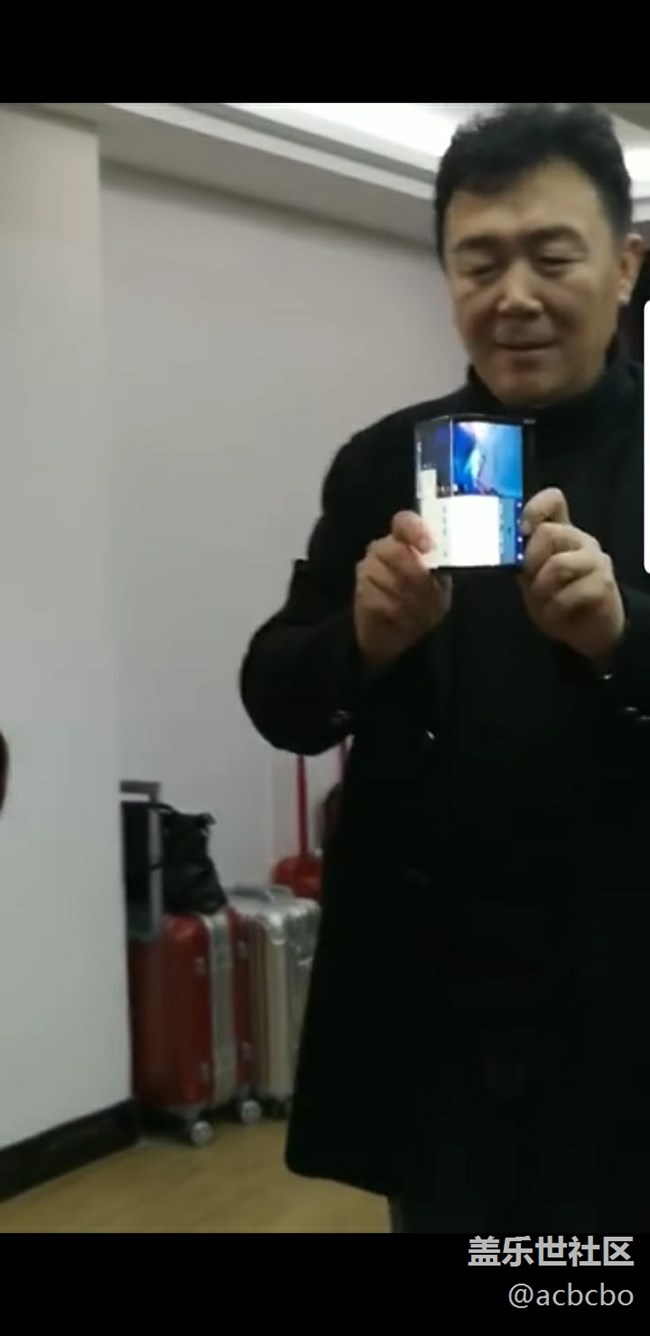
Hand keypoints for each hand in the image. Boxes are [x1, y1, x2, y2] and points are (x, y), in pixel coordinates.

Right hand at [354, 511, 450, 671]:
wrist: (400, 635)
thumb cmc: (423, 603)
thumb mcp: (440, 588)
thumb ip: (439, 571)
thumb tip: (433, 563)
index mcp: (406, 541)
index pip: (405, 522)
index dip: (416, 531)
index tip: (428, 548)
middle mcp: (383, 549)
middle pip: (395, 551)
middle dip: (416, 575)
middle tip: (429, 591)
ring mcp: (368, 570)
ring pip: (388, 579)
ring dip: (408, 599)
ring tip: (417, 610)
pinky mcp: (360, 593)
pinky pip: (378, 600)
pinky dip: (395, 613)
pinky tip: (401, 619)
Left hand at [520, 488, 624, 661]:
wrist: (588, 630)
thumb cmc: (556, 599)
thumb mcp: (531, 577)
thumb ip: (520, 558)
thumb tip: (498, 547)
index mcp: (560, 531)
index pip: (552, 500)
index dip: (534, 509)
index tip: (520, 531)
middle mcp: (579, 539)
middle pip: (549, 532)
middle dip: (530, 562)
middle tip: (528, 582)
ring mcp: (595, 560)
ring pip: (559, 564)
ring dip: (541, 589)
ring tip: (541, 602)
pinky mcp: (604, 584)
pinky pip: (571, 593)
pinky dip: (554, 609)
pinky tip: (555, 614)